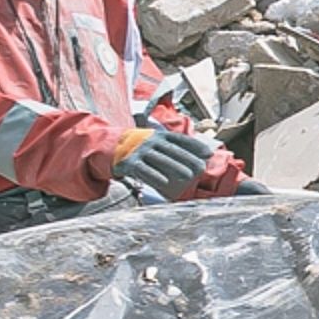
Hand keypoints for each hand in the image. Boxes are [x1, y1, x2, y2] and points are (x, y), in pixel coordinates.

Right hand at [109, 122, 230, 202]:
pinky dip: (155, 176)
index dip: (195, 146)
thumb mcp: (155, 141)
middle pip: (172, 150)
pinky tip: (165, 183)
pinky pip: (144, 170)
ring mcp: (139, 151)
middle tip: (201, 168)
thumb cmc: (139, 147)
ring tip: (189, 176)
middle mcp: (150, 141)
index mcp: (159, 135)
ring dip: (175, 167)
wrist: (109, 146)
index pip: (180, 139)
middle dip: (188, 159)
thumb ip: (173, 147)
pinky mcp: (129, 162)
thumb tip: (199, 156)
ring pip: (160, 159)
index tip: (208, 154)